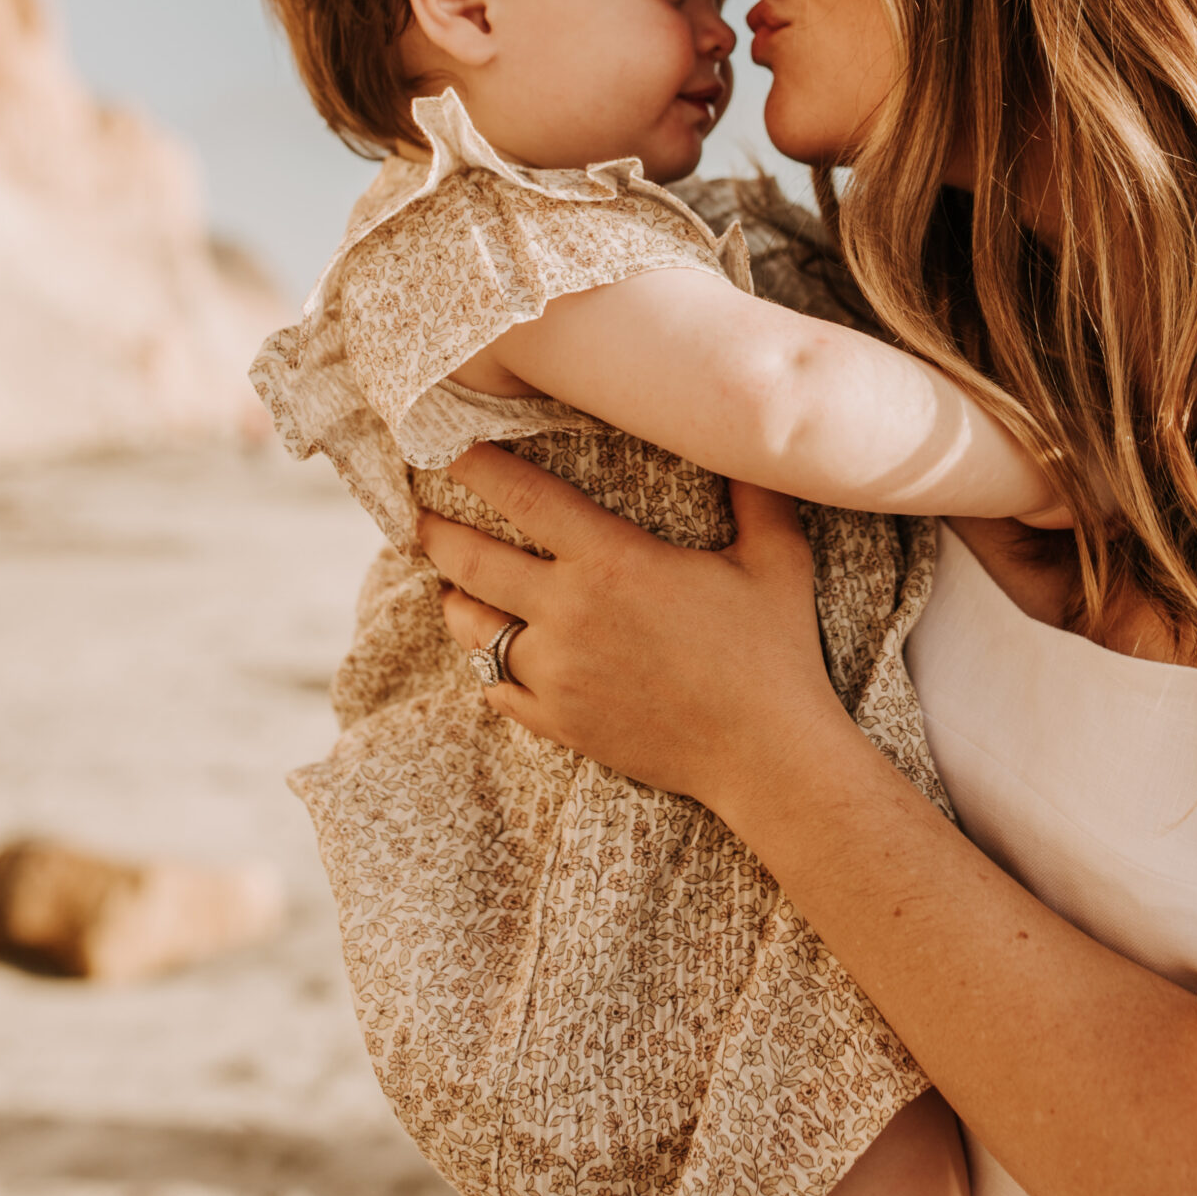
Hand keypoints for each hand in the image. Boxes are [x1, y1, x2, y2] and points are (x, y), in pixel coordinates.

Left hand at [419, 445, 840, 812]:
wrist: (766, 755)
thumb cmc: (775, 650)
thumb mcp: (776, 557)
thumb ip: (756, 492)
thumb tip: (751, 440)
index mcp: (612, 561)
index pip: (524, 497)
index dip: (477, 466)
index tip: (448, 447)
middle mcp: (569, 613)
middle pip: (472, 562)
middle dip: (437, 534)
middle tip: (420, 520)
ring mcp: (556, 673)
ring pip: (472, 628)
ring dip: (458, 602)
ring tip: (454, 588)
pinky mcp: (558, 723)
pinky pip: (496, 687)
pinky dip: (489, 666)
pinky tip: (495, 654)